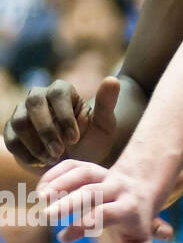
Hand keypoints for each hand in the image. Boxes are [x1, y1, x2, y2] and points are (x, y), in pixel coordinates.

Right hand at [3, 77, 119, 170]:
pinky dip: (25, 154)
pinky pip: (11, 140)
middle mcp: (39, 96)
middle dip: (47, 130)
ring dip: (36, 144)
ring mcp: (22, 113)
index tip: (75, 139)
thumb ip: (107, 104)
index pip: (58, 93)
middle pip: (34, 102)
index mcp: (63, 91)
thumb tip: (112, 80)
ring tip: (53, 159)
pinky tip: (41, 163)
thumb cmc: (91, 141)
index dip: (65, 116)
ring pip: (20, 122)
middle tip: (59, 151)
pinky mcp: (12, 131)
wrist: (74, 162)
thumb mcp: (104, 125)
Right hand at [37, 159, 159, 242]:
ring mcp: (105, 176)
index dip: (88, 221)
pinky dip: (56, 173)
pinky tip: (42, 190)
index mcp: (130, 208)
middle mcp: (118, 188)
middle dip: (70, 202)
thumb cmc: (135, 227)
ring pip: (84, 173)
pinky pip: (75, 165)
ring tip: (41, 199)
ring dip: (62, 183)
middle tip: (46, 216)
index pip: (110, 212)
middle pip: (94, 191)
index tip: (66, 237)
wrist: (142, 193)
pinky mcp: (92, 168)